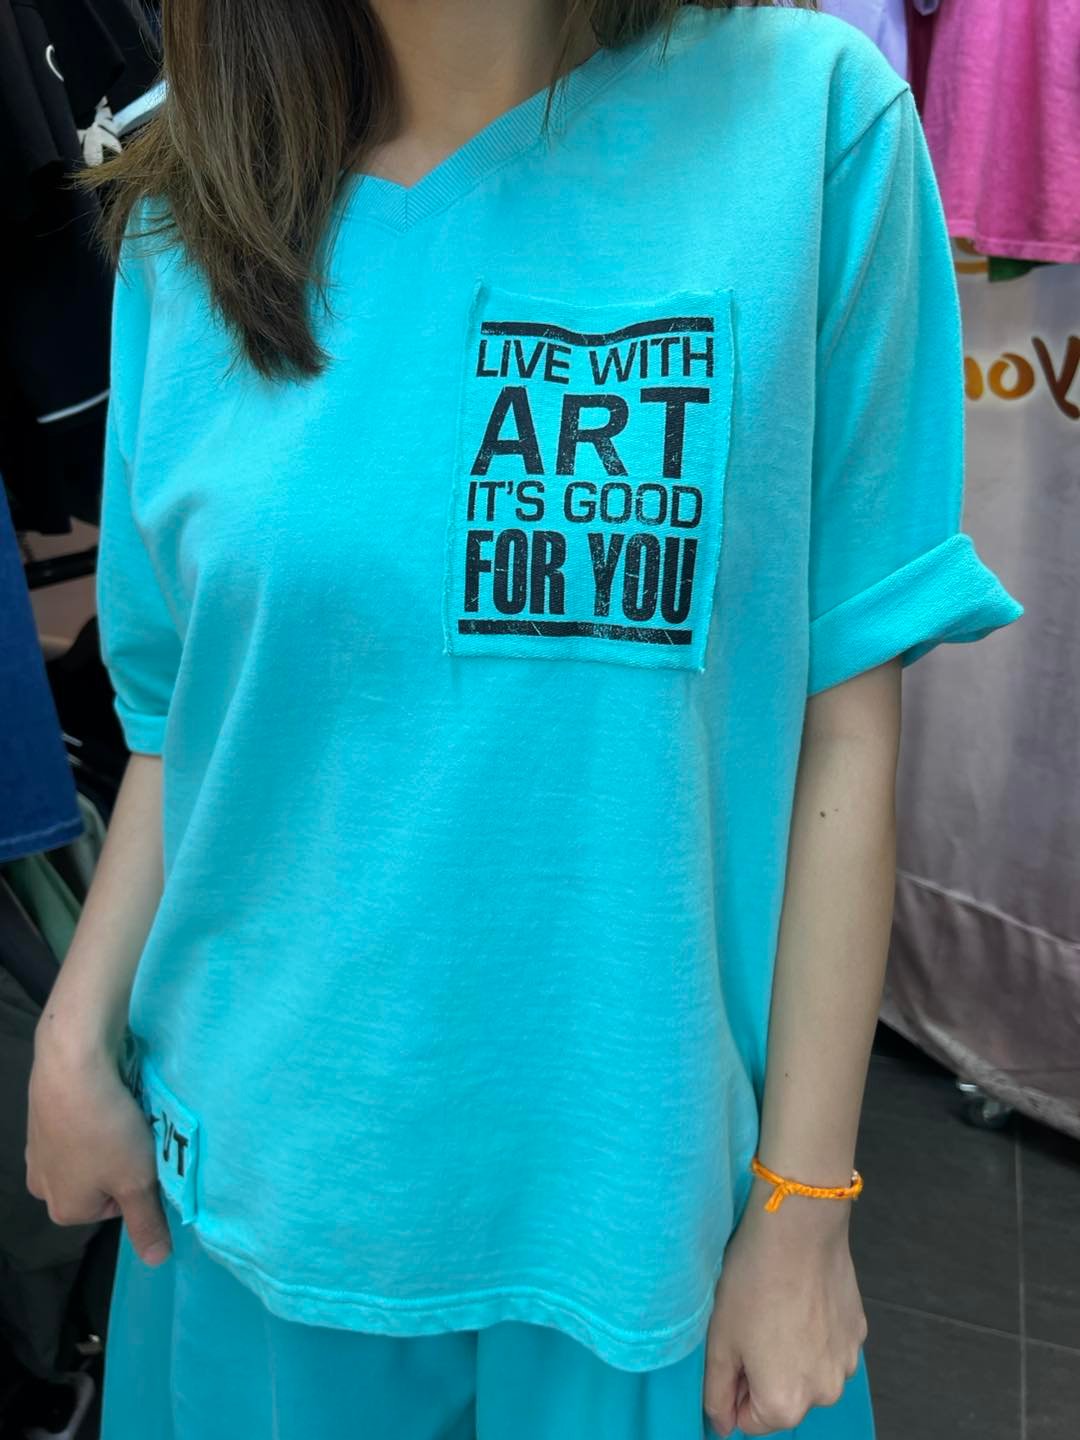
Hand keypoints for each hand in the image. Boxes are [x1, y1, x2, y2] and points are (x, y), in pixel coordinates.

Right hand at [26, 1025, 171, 1265]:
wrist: (72, 1065)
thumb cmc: (107, 1130)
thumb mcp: (137, 1182)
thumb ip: (147, 1223)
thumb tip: (157, 1263)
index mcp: (64, 1211)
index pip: (118, 1206)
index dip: (139, 1181)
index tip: (143, 1158)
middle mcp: (43, 1186)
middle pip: (102, 1180)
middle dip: (122, 1159)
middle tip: (134, 1134)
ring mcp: (37, 1149)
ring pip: (90, 1152)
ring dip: (110, 1135)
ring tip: (122, 1114)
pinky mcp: (40, 1116)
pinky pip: (78, 1125)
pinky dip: (95, 1114)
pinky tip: (105, 1098)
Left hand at [703, 1178, 867, 1436]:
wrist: (798, 1229)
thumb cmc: (752, 1281)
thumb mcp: (718, 1340)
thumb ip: (717, 1393)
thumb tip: (721, 1425)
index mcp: (785, 1404)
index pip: (749, 1421)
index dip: (734, 1386)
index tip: (732, 1347)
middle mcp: (823, 1394)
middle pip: (782, 1398)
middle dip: (764, 1371)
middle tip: (751, 1324)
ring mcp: (846, 1364)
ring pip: (807, 1372)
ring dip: (791, 1353)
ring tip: (776, 1308)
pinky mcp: (859, 1333)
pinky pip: (828, 1346)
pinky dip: (814, 1332)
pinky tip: (800, 1298)